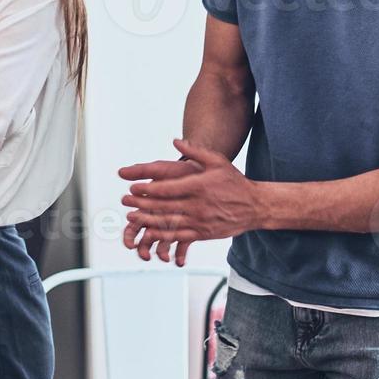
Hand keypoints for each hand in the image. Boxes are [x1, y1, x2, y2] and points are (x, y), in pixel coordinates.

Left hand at [119, 139, 263, 262]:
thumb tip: (175, 141)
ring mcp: (200, 221)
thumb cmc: (234, 182)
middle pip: (164, 206)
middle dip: (141, 205)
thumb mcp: (217, 161)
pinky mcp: (202, 233)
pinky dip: (162, 236)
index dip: (148, 190)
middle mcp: (198, 205)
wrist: (254, 206)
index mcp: (199, 186)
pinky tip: (149, 232)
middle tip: (124, 202)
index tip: (132, 188)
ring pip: (169, 223)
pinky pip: (179, 236)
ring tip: (131, 217)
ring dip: (147, 221)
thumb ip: (195, 151)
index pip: (168, 189)